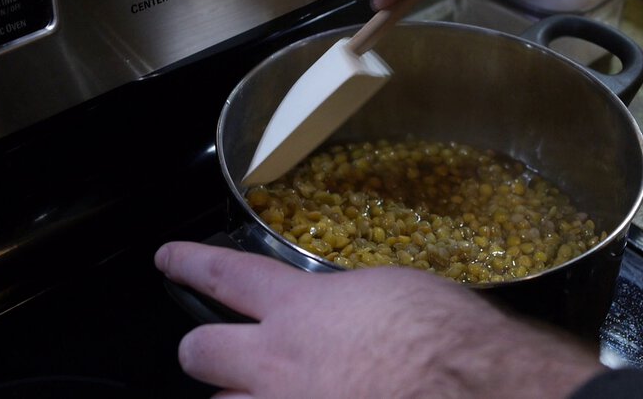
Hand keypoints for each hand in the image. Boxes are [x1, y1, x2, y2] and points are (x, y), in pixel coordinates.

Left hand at [155, 241, 604, 397]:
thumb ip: (342, 303)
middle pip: (200, 352)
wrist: (473, 386)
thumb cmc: (443, 335)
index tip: (170, 258)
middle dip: (204, 347)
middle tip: (221, 348)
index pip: (223, 275)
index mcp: (300, 311)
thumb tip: (336, 310)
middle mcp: (278, 364)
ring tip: (274, 387)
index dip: (189, 263)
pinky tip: (315, 398)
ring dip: (244, 393)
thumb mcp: (388, 293)